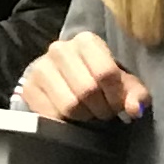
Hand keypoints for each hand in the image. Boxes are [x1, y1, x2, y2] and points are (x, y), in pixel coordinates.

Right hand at [16, 30, 149, 123]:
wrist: (64, 79)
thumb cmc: (99, 80)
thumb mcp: (122, 82)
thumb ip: (135, 94)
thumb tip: (135, 109)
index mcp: (86, 41)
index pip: (105, 73)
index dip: (116, 97)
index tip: (119, 105)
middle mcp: (60, 49)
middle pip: (87, 91)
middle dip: (101, 109)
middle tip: (104, 112)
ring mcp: (41, 68)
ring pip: (69, 105)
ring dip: (83, 116)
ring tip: (88, 112)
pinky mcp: (28, 88)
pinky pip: (51, 115)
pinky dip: (65, 122)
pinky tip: (70, 116)